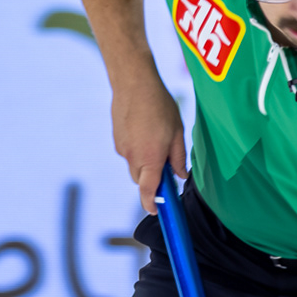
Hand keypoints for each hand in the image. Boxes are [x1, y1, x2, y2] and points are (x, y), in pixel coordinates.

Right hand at [111, 77, 186, 214]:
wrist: (133, 83)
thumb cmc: (159, 105)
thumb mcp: (177, 131)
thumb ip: (178, 157)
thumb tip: (180, 175)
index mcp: (150, 158)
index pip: (148, 190)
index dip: (151, 204)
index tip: (156, 212)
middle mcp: (133, 157)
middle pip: (141, 180)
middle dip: (152, 179)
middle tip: (167, 164)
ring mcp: (122, 149)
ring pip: (135, 166)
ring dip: (146, 162)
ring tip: (157, 138)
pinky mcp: (117, 140)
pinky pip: (129, 153)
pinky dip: (138, 149)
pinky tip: (146, 130)